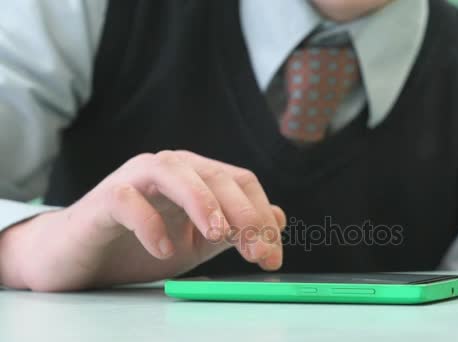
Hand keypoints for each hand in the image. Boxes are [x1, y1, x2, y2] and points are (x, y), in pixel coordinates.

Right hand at [1, 151, 284, 291]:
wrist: (79, 258)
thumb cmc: (139, 246)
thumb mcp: (197, 243)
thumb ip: (234, 230)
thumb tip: (279, 218)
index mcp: (195, 176)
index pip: (240, 182)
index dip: (261, 215)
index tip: (271, 254)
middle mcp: (169, 168)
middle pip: (215, 175)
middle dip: (243, 213)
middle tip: (256, 252)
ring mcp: (134, 178)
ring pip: (173, 171)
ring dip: (202, 202)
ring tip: (218, 235)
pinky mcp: (104, 198)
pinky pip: (128, 200)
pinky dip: (149, 223)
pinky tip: (163, 249)